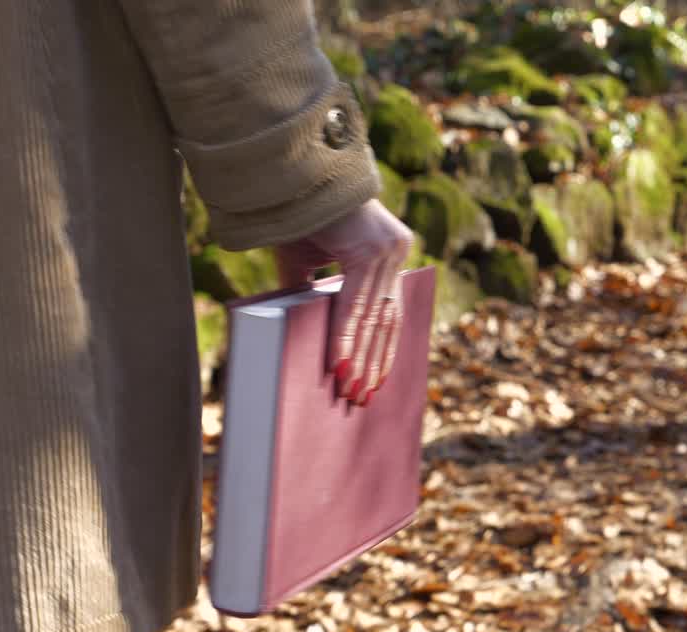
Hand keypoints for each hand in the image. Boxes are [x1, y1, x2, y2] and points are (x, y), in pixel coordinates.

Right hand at [274, 199, 412, 405]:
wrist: (292, 179)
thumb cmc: (298, 217)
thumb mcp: (304, 262)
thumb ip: (311, 292)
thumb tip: (304, 327)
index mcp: (388, 255)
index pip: (390, 311)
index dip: (382, 349)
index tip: (375, 380)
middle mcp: (395, 253)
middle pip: (386, 320)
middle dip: (372, 362)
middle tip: (361, 397)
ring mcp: (388, 250)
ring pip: (373, 317)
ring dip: (359, 357)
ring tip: (350, 388)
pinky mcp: (371, 250)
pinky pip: (355, 304)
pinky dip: (345, 336)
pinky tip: (339, 363)